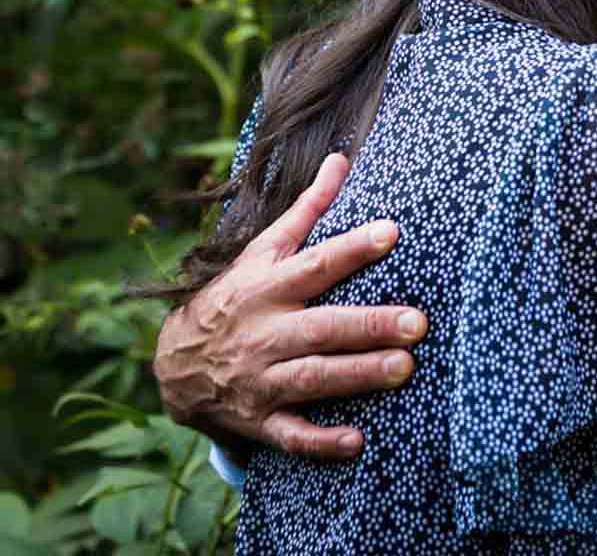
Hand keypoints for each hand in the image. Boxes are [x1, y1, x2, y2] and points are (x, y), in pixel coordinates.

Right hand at [153, 153, 427, 459]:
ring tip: (403, 369)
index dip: (351, 248)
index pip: (315, 264)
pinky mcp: (259, 421)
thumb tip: (342, 159)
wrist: (173, 365)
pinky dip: (321, 442)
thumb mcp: (262, 251)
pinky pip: (290, 436)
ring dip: (357, 375)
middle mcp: (265, 332)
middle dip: (368, 325)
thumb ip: (307, 210)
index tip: (391, 232)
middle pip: (321, 327)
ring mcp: (261, 379)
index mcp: (268, 288)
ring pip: (312, 379)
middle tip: (418, 322)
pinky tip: (357, 442)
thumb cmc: (234, 297)